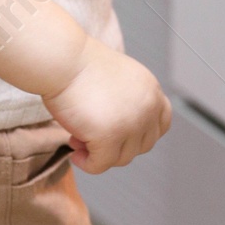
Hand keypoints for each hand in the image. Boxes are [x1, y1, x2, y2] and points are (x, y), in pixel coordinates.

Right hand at [43, 39, 170, 174]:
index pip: (161, 124)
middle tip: (91, 137)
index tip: (121, 136)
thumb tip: (119, 137)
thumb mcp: (117, 81)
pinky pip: (101, 164)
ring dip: (100, 154)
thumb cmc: (79, 66)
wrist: (63, 60)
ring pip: (122, 158)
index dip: (141, 134)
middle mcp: (148, 107)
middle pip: (143, 145)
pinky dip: (87, 164)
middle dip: (118, 145)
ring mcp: (132, 123)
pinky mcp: (110, 136)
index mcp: (151, 91)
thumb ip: (127, 104)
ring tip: (77, 141)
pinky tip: (74, 154)